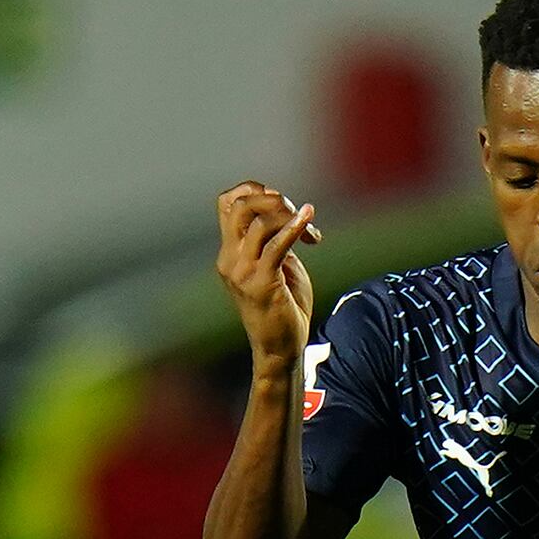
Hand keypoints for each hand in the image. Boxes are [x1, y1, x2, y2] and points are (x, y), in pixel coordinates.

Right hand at [214, 180, 320, 365]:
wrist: (280, 348)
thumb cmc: (283, 308)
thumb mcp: (277, 265)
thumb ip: (275, 238)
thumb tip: (286, 211)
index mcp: (229, 253)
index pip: (227, 203)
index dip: (253, 190)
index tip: (282, 201)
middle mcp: (229, 259)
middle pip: (239, 205)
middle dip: (272, 198)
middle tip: (297, 211)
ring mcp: (242, 271)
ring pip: (259, 221)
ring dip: (290, 217)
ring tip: (311, 232)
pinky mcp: (261, 283)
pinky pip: (277, 245)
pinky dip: (296, 229)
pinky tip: (311, 228)